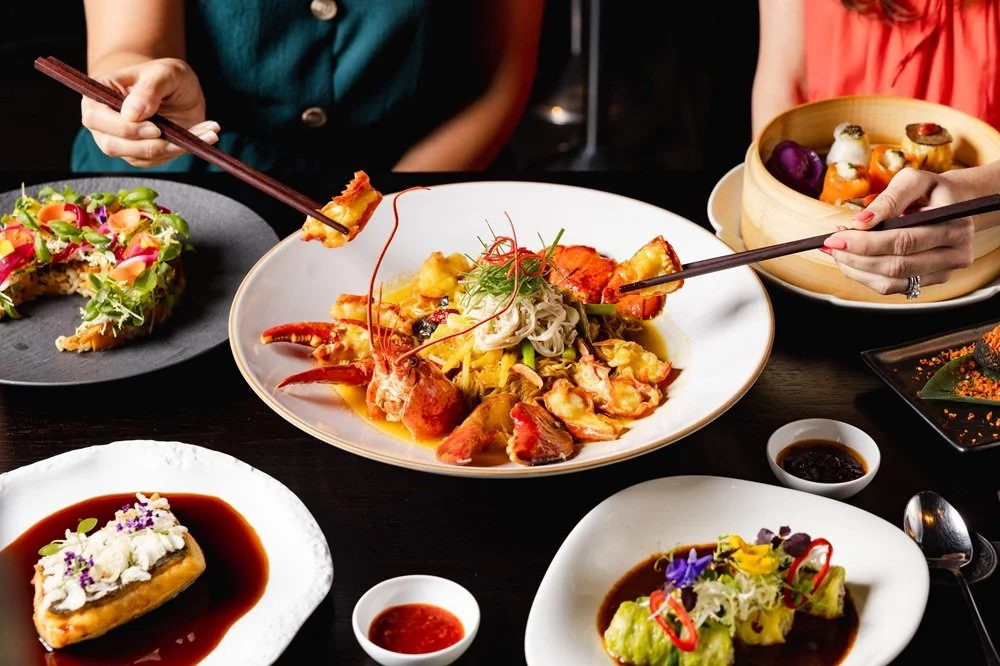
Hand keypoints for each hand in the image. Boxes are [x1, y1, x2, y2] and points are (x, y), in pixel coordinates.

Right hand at [81, 58, 218, 167]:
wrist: (177, 88)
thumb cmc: (164, 75)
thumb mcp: (163, 73)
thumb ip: (148, 90)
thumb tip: (131, 115)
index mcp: (97, 97)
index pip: (96, 118)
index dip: (123, 128)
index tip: (154, 127)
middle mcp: (104, 123)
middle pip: (112, 145)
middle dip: (146, 145)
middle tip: (176, 135)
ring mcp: (122, 142)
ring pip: (138, 157)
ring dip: (172, 148)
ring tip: (205, 131)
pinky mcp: (142, 154)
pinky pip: (159, 159)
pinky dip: (183, 150)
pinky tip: (205, 135)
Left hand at [822, 167, 976, 295]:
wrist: (952, 204)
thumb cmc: (929, 191)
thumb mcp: (912, 181)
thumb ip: (888, 200)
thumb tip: (860, 222)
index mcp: (954, 227)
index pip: (904, 241)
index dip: (866, 242)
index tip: (835, 237)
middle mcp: (955, 255)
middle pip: (896, 265)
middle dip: (856, 257)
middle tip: (831, 244)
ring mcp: (943, 273)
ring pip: (890, 282)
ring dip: (856, 269)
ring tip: (837, 251)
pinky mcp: (928, 282)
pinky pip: (891, 287)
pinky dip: (864, 276)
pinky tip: (850, 261)